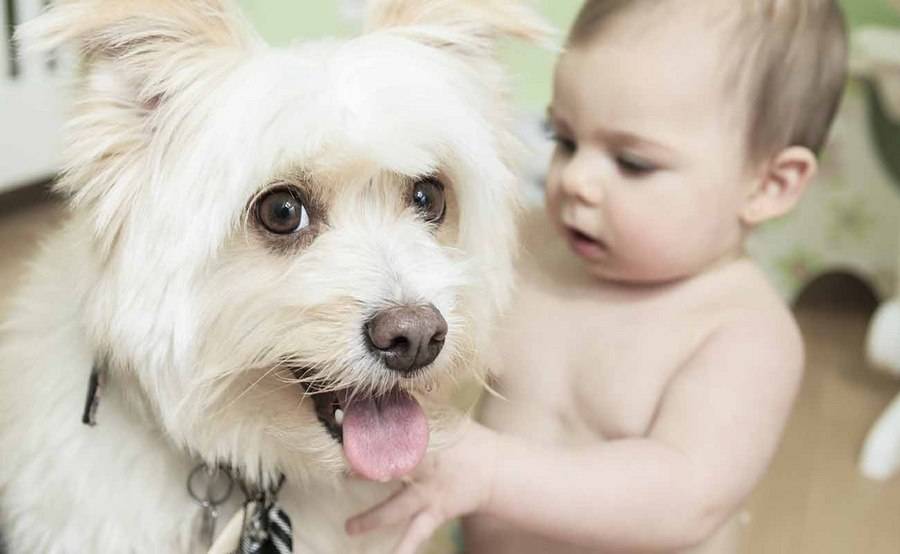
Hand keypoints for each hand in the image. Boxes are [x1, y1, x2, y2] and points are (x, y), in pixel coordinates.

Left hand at [345, 419, 497, 553]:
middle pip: (391, 468)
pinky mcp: (435, 514)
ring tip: (350, 527)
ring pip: (397, 507)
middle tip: (343, 470)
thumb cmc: (468, 439)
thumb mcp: (446, 416)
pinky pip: (418, 534)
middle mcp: (425, 469)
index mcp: (427, 440)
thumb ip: (420, 404)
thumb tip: (394, 386)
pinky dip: (404, 549)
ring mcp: (429, 494)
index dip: (371, 429)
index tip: (345, 424)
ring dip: (373, 518)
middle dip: (366, 469)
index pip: (395, 432)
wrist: (495, 470)